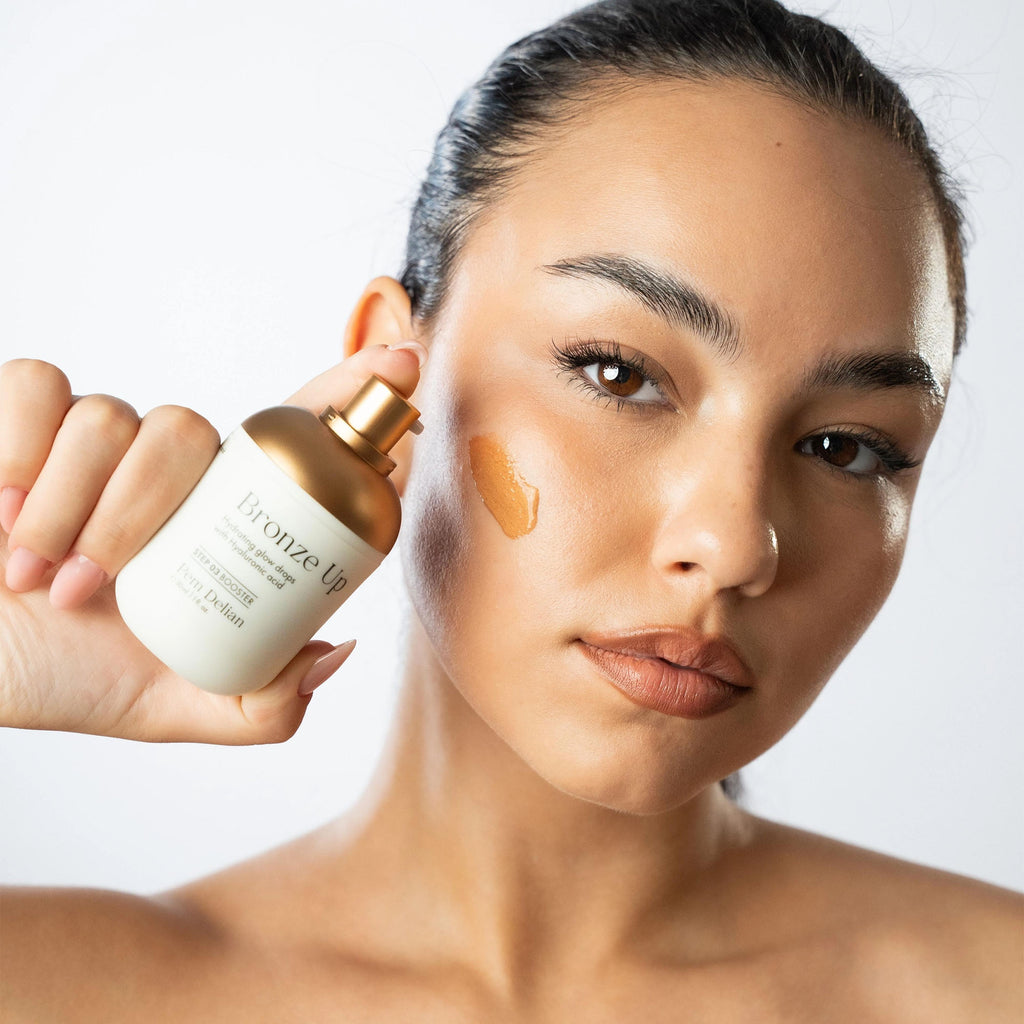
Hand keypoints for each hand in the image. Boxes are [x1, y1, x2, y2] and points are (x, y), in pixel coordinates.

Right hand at [0, 342, 425, 742]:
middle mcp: (163, 469)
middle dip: (140, 512)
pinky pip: (39, 389)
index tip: (402, 365)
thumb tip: (336, 648)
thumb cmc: (61, 674)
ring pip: (113, 416)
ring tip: (39, 579)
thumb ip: (256, 704)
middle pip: (191, 431)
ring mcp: (92, 439)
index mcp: (214, 519)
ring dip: (68, 508)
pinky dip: (18, 455)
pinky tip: (2, 517)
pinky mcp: (20, 418)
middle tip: (94, 590)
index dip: (346, 395)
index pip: (294, 436)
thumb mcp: (169, 708)